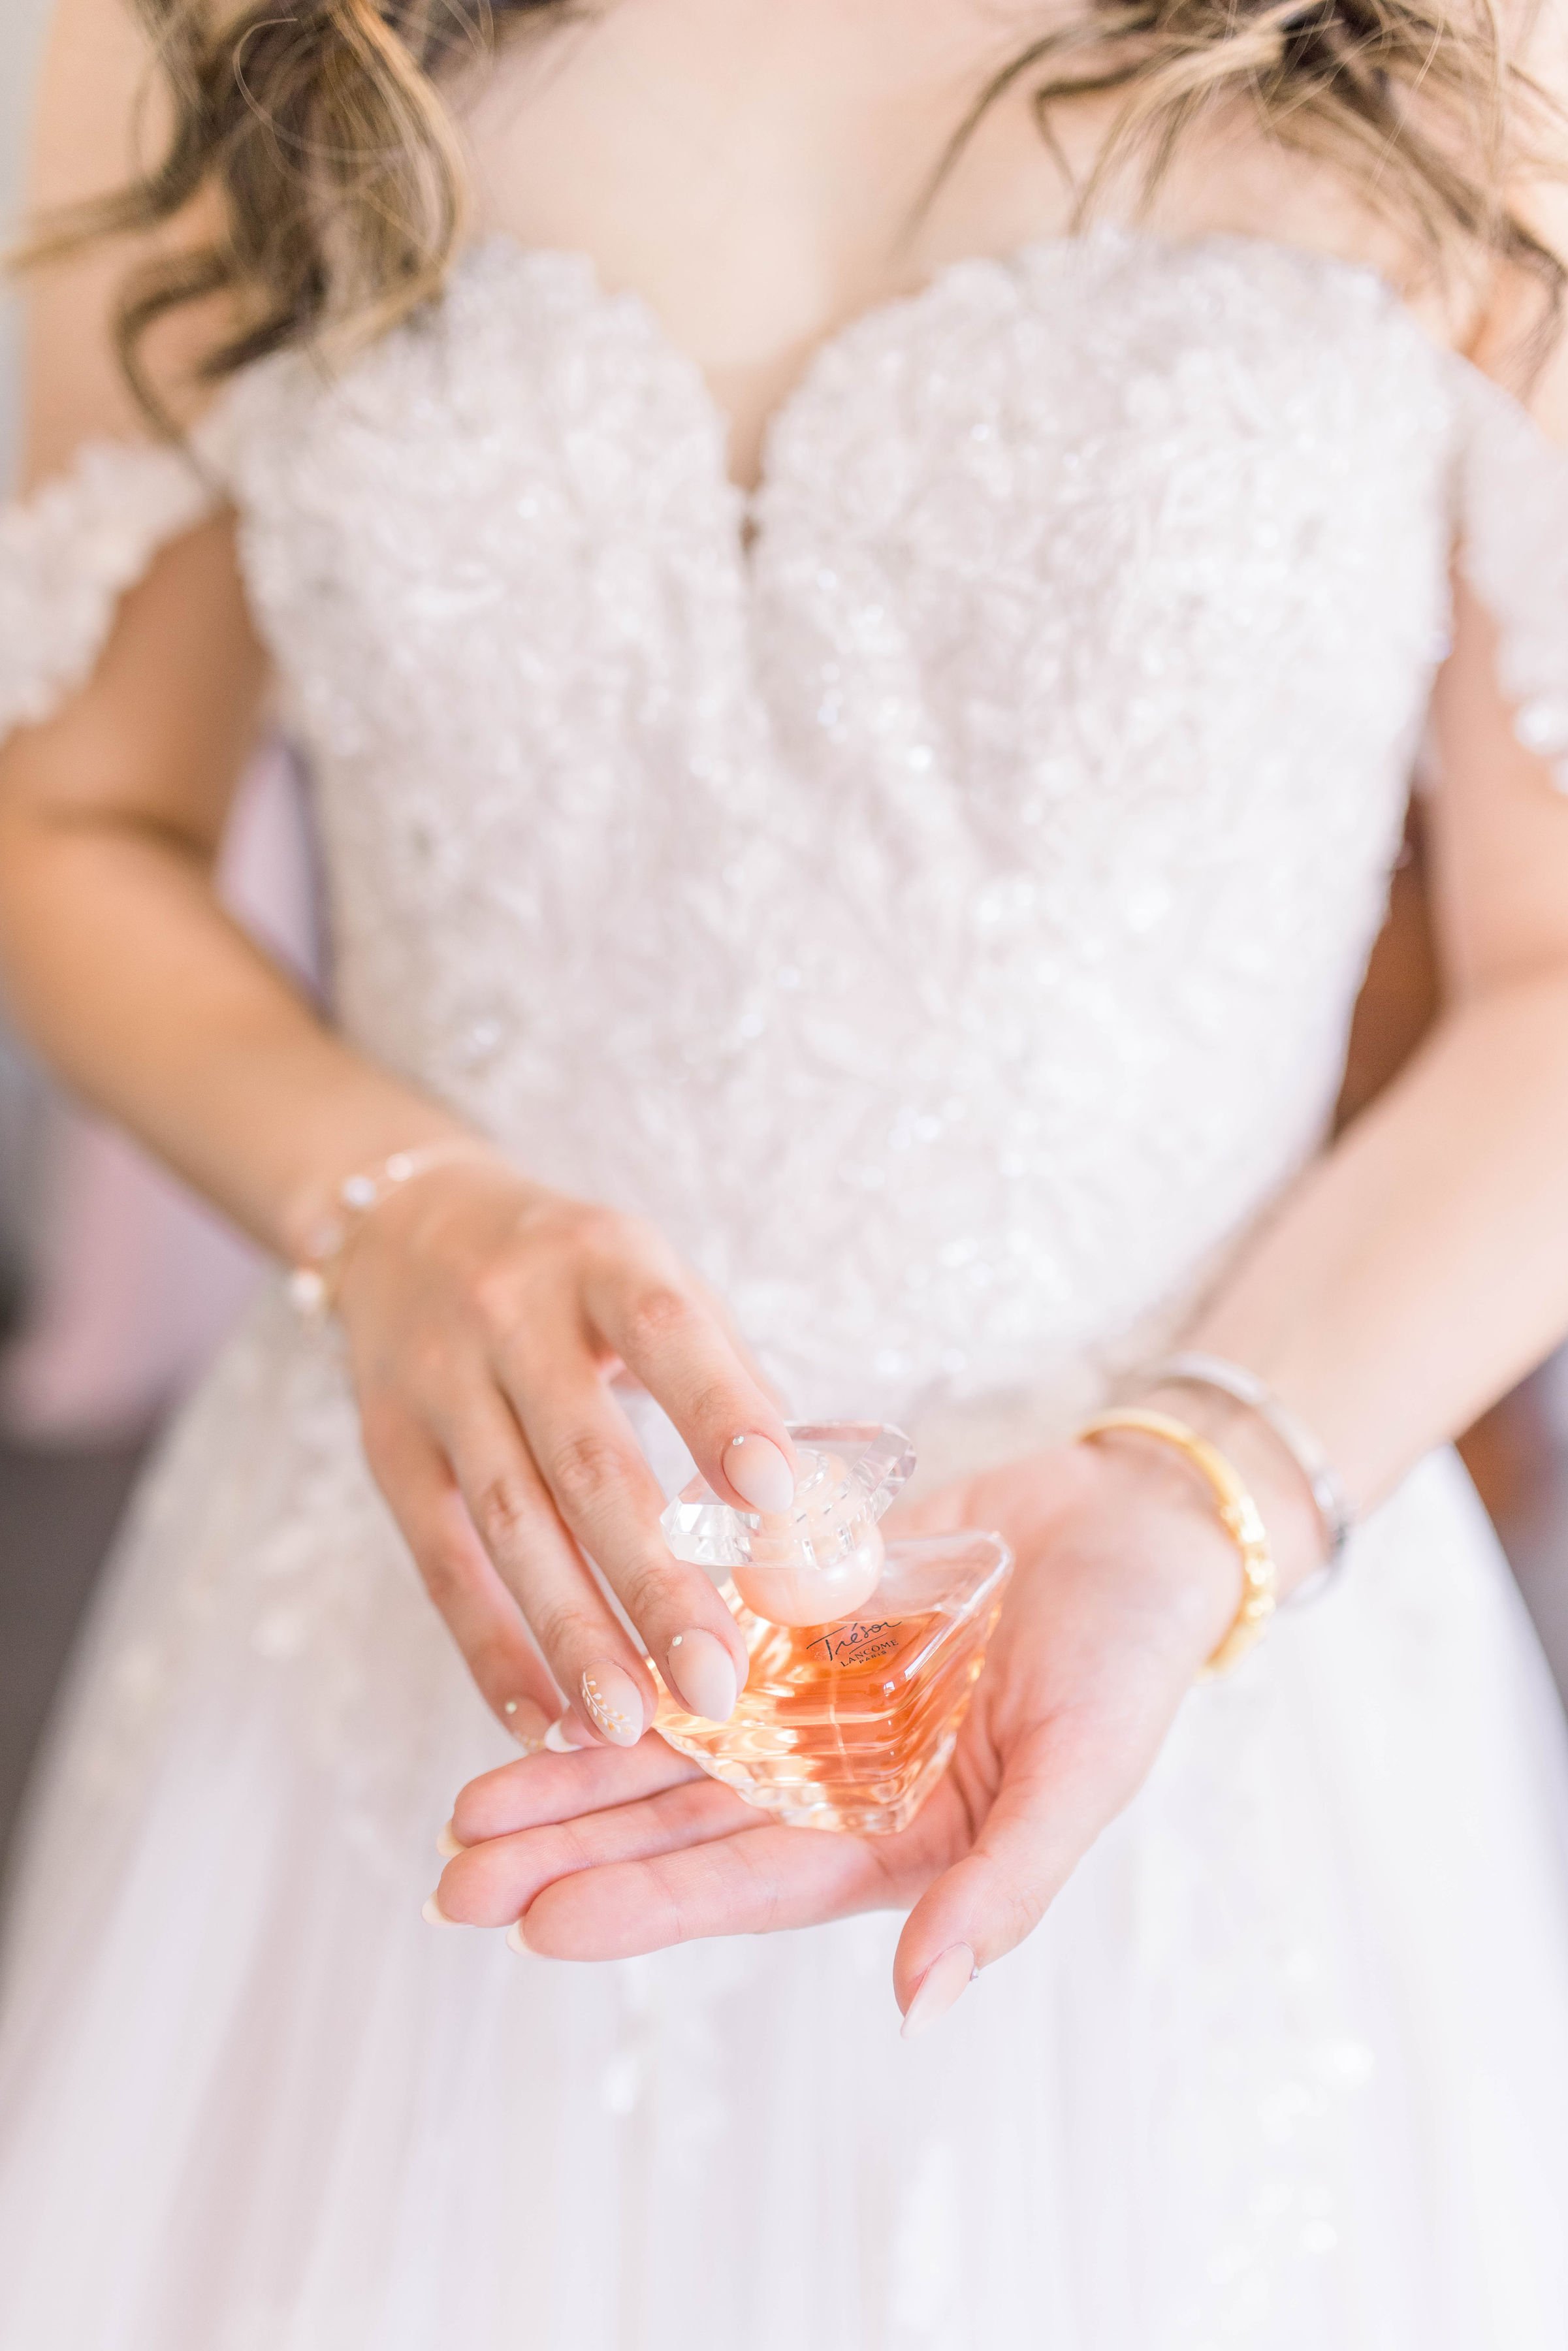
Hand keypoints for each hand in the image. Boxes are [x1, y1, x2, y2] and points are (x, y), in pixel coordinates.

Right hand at [328, 1148, 797, 1747]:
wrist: (405, 1227)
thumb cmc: (574, 1276)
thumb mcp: (656, 1282)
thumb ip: (738, 1385)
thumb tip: (828, 1519)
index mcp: (602, 1258)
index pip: (665, 1334)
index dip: (722, 1414)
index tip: (780, 1504)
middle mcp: (512, 1314)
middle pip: (586, 1460)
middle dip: (653, 1582)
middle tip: (717, 1684)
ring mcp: (438, 1381)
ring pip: (509, 1524)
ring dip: (573, 1635)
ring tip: (632, 1725)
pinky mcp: (388, 1446)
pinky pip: (439, 1563)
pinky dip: (490, 1651)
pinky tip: (545, 1720)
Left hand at [427, 1429, 1284, 2026]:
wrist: (1136, 1524)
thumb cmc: (1132, 1661)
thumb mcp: (1081, 1775)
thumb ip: (1000, 1885)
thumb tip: (922, 2002)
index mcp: (892, 1837)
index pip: (745, 1884)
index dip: (645, 1905)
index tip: (540, 1924)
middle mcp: (831, 1777)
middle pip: (679, 1824)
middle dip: (570, 1851)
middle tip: (452, 1881)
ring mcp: (808, 1695)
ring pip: (669, 1744)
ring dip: (575, 1769)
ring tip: (466, 1807)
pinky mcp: (796, 1610)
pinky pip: (696, 1636)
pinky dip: (628, 1654)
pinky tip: (547, 1671)